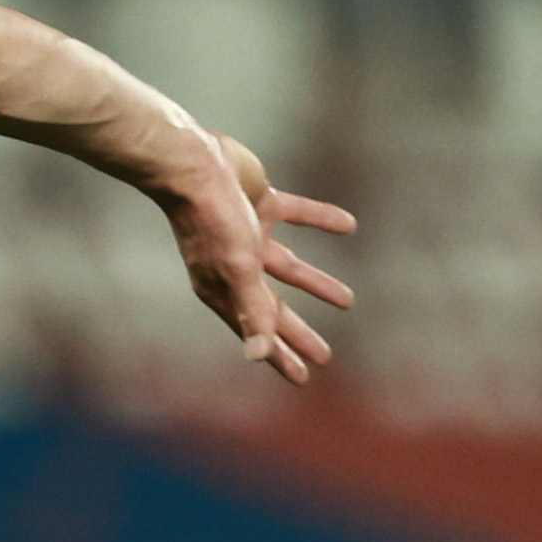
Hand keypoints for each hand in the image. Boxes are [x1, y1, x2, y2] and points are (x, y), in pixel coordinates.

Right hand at [163, 127, 357, 385]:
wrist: (193, 164)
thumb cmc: (213, 221)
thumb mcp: (238, 269)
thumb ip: (251, 310)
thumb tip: (255, 357)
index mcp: (224, 288)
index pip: (257, 331)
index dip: (280, 356)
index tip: (303, 377)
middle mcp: (234, 267)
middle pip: (272, 307)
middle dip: (297, 333)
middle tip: (324, 355)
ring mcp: (247, 236)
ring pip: (288, 267)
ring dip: (316, 283)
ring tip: (347, 301)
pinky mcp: (259, 204)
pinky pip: (297, 215)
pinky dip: (321, 221)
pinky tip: (349, 226)